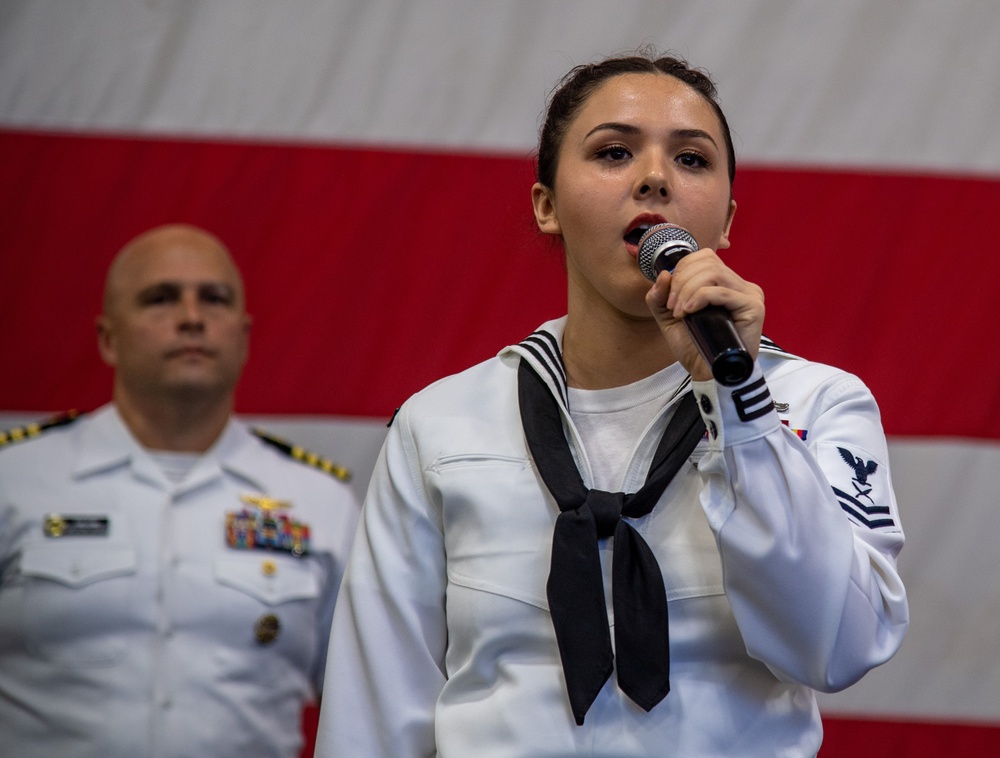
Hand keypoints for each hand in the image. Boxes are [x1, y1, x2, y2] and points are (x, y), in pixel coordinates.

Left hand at [644, 248, 764, 380]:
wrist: (708, 374)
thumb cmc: (694, 346)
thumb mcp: (669, 317)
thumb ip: (661, 296)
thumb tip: (664, 274)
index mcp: (725, 283)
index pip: (704, 258)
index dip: (681, 270)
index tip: (670, 297)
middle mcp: (740, 285)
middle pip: (708, 262)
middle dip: (681, 281)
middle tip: (672, 307)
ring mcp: (750, 295)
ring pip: (714, 273)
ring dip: (688, 290)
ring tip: (680, 312)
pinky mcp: (753, 308)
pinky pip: (722, 292)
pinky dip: (700, 298)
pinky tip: (690, 312)